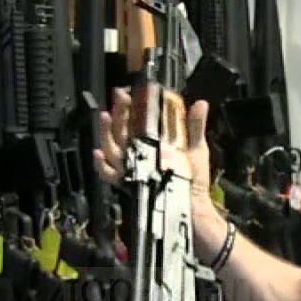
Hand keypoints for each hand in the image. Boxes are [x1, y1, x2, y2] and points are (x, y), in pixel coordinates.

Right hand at [93, 87, 215, 210]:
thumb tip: (201, 103)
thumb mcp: (196, 149)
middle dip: (118, 113)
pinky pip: (111, 175)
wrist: (194, 207)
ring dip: (106, 133)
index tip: (129, 92)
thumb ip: (195, 126)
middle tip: (120, 98)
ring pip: (112, 148)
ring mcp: (133, 168)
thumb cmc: (194, 180)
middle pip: (120, 131)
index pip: (135, 120)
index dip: (129, 106)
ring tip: (106, 116)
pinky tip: (100, 154)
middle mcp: (138, 154)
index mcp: (152, 143)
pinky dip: (103, 166)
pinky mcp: (130, 183)